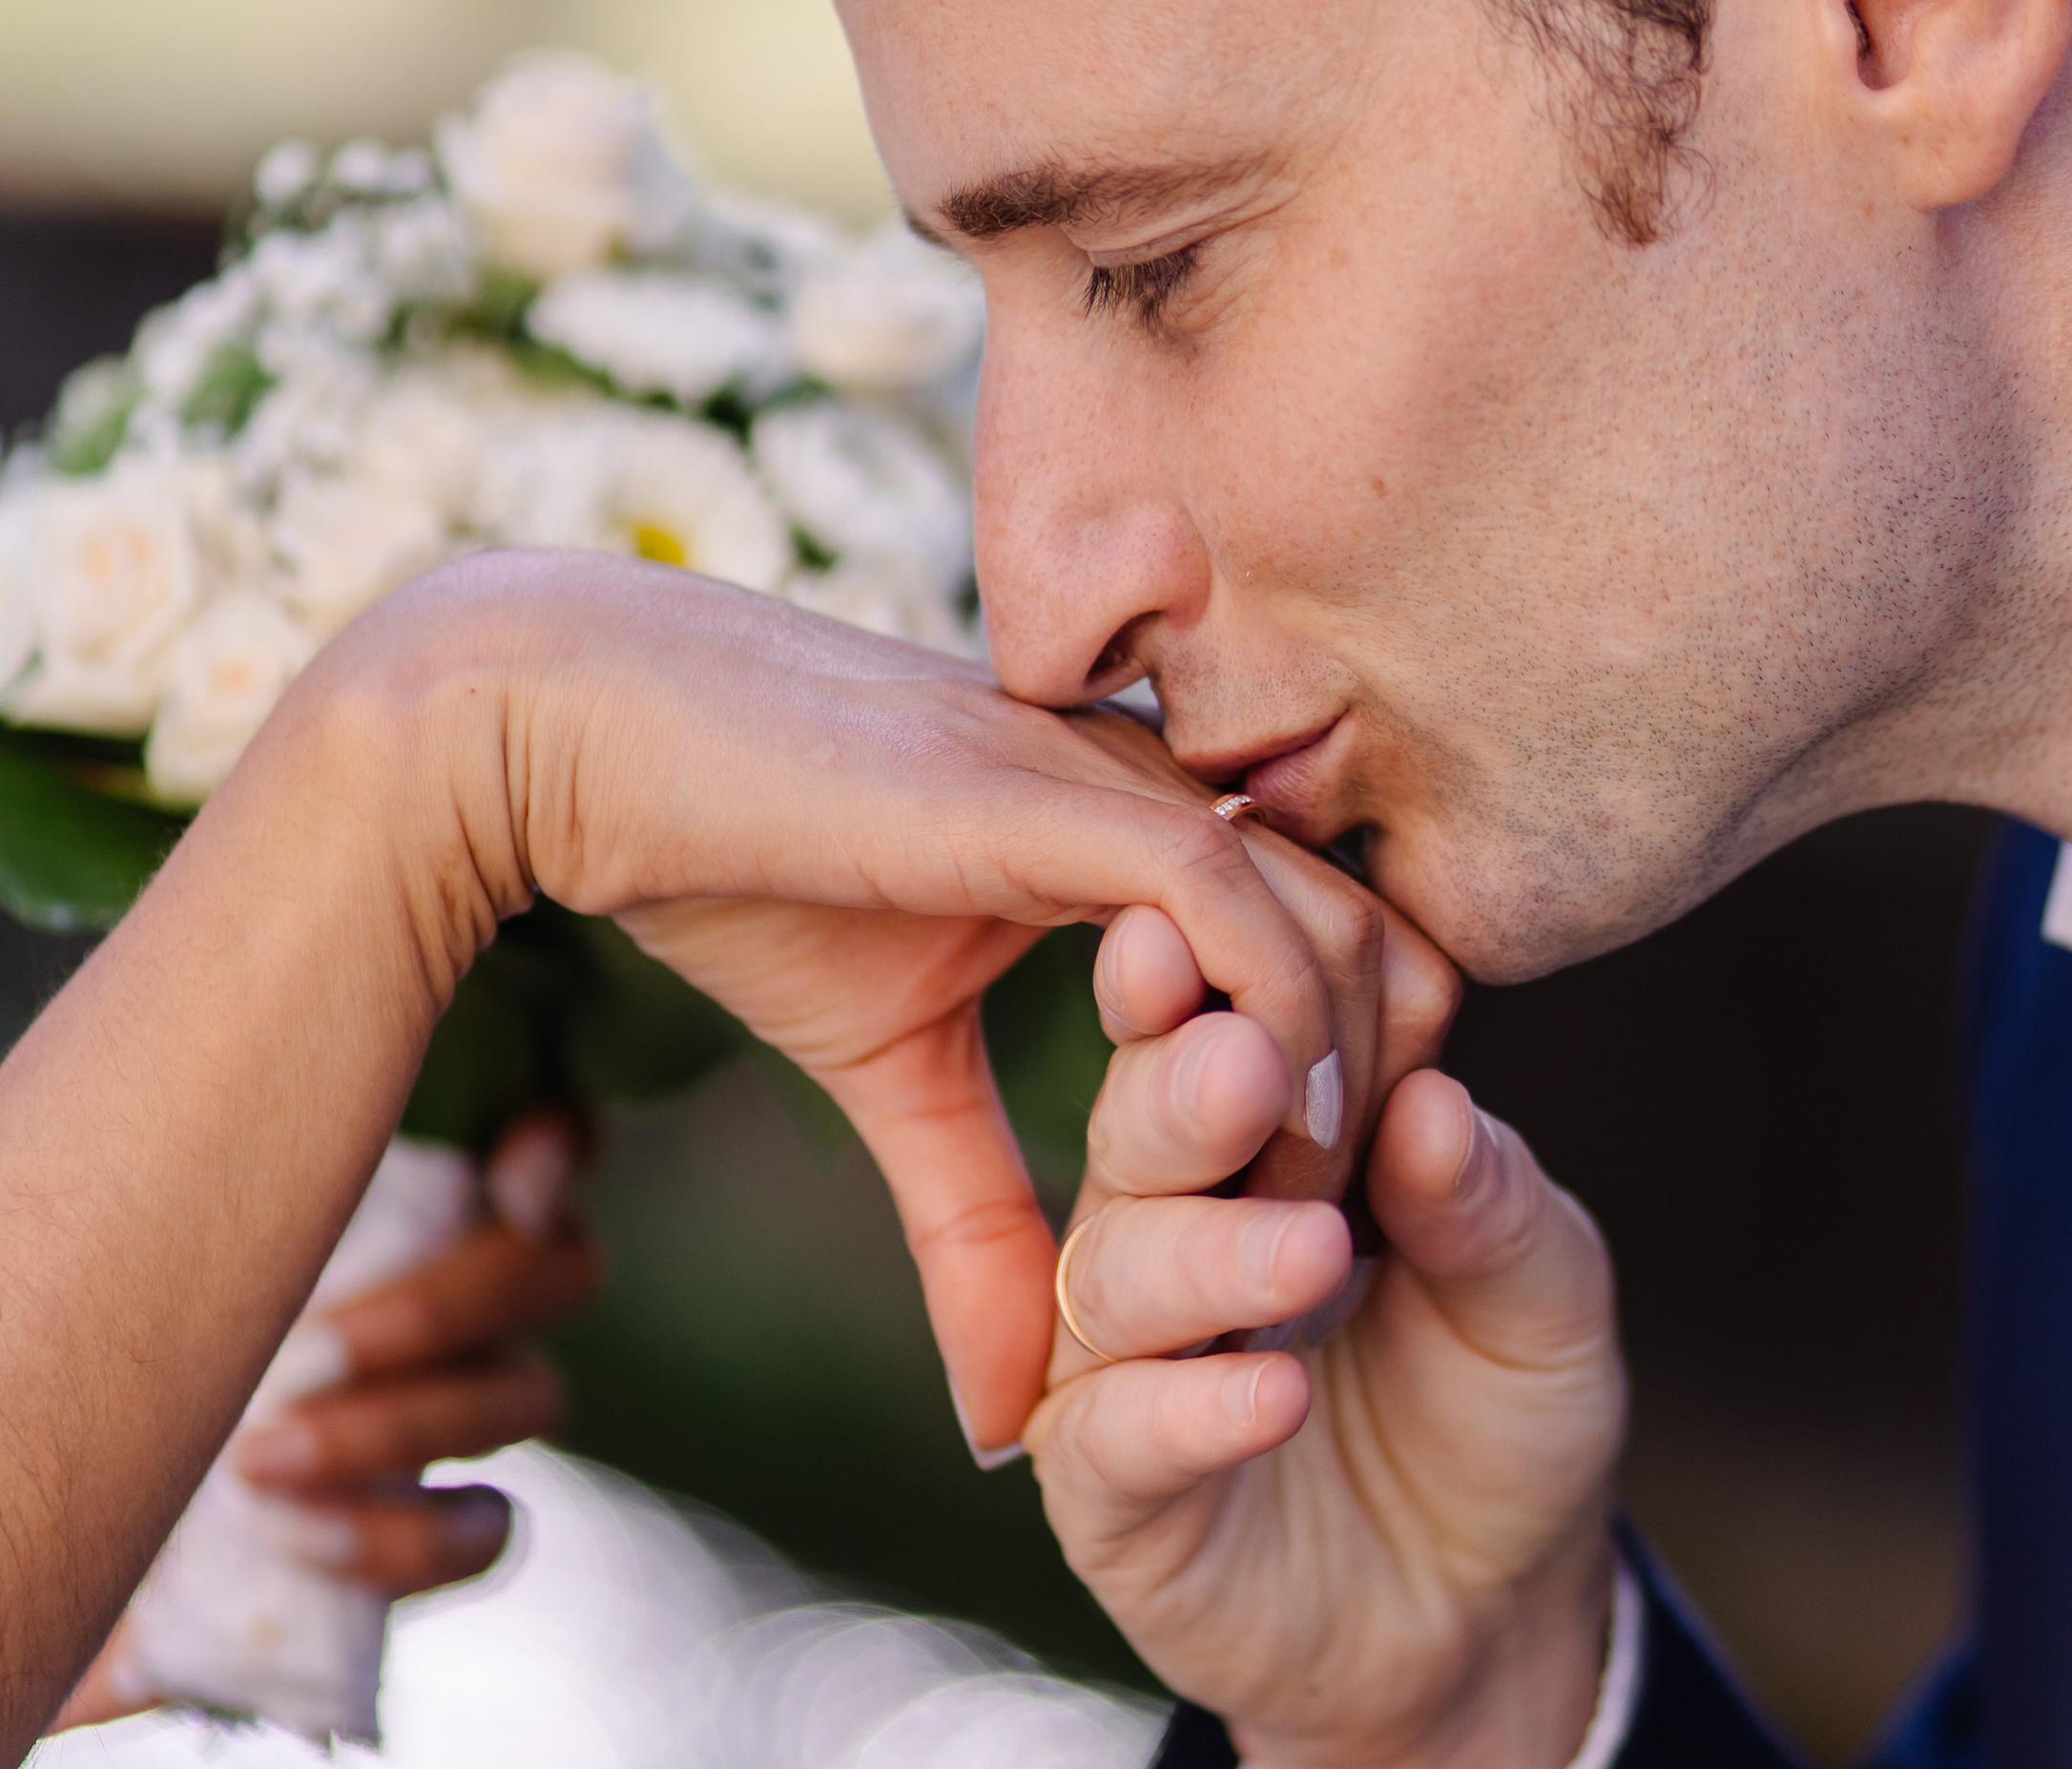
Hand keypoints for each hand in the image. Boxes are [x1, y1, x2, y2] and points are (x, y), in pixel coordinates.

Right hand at [0, 550, 1376, 1746]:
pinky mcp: (1056, 795)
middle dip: (1387, 1111)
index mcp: (1137, 826)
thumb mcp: (891, 1073)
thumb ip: (977, 1217)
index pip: (1336, 944)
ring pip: (1336, 930)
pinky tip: (1245, 1149)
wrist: (594, 733)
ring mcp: (1119, 781)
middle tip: (1328, 1258)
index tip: (1311, 1230)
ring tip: (1294, 1236)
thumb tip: (1007, 1428)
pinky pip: (1235, 908)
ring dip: (1340, 1101)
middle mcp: (1158, 788)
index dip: (1355, 1091)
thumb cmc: (739, 867)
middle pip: (1380, 944)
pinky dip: (1268, 1036)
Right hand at [1027, 931, 1625, 1768]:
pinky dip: (1194, 1407)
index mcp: (1256, 1142)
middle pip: (1139, 1132)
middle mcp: (1168, 1225)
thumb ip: (1487, 1196)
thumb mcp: (1542, 1286)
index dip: (1215, 988)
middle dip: (1185, 1092)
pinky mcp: (1112, 1491)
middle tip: (1249, 1064)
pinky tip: (1276, 1391)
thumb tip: (1432, 1103)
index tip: (1218, 925)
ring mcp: (1126, 1358)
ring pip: (1114, 1273)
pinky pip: (1119, 1436)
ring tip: (1313, 1248)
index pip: (1218, 1037)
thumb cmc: (1498, 1400)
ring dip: (1210, 1254)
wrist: (1486, 1607)